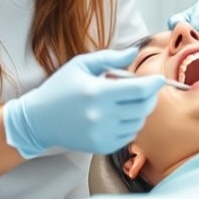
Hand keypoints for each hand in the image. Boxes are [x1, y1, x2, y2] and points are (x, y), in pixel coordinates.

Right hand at [2, 48, 164, 157]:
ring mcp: (101, 134)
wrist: (38, 120)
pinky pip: (129, 136)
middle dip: (150, 96)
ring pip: (138, 122)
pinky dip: (130, 125)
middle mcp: (101, 116)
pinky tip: (119, 115)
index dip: (154, 84)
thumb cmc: (60, 88)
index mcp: (96, 92)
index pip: (139, 90)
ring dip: (140, 111)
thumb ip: (110, 57)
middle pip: (143, 107)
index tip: (159, 79)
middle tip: (146, 89)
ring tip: (127, 101)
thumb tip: (135, 52)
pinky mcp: (101, 146)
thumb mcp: (81, 64)